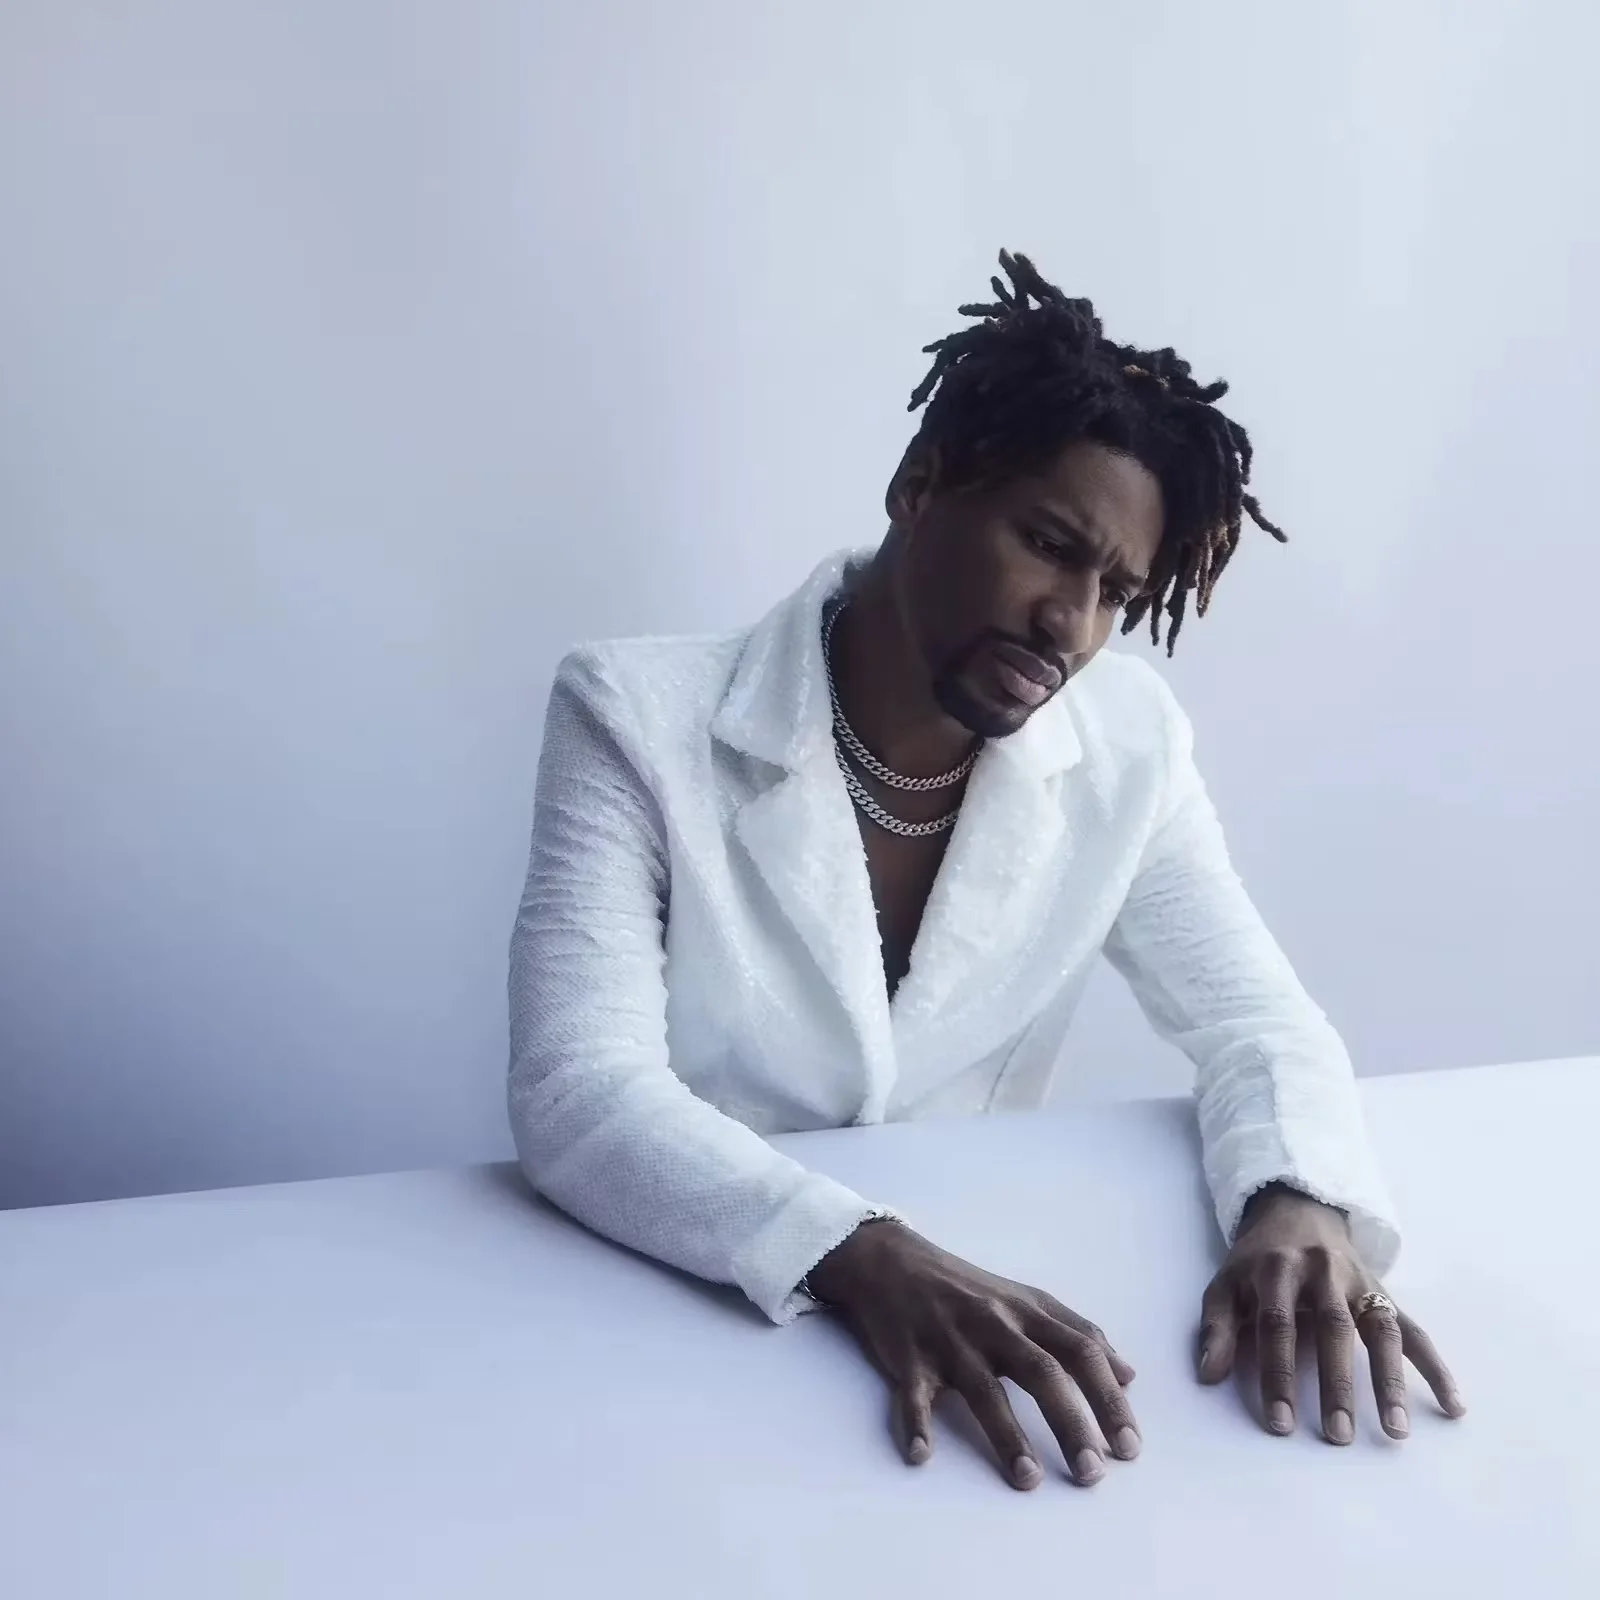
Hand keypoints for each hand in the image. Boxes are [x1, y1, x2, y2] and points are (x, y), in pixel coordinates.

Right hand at [805, 1219, 1139, 1487]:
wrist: (891, 1261)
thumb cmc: (967, 1288)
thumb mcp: (1027, 1299)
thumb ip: (1077, 1332)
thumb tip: (1128, 1374)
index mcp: (1027, 1312)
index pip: (1080, 1352)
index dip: (1107, 1398)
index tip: (1129, 1447)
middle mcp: (993, 1324)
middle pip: (1040, 1371)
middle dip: (1070, 1422)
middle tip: (1093, 1472)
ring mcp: (950, 1340)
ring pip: (983, 1388)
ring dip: (1006, 1434)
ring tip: (1028, 1479)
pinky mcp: (908, 1356)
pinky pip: (913, 1393)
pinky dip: (916, 1423)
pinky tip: (922, 1455)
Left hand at [1197, 1185, 1465, 1443]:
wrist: (1297, 1210)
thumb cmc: (1256, 1261)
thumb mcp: (1226, 1283)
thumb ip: (1217, 1327)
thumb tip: (1208, 1375)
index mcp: (1277, 1269)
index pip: (1277, 1325)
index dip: (1278, 1374)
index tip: (1280, 1423)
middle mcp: (1323, 1272)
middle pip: (1333, 1328)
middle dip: (1336, 1383)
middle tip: (1338, 1435)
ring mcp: (1359, 1281)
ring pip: (1380, 1328)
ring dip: (1391, 1380)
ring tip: (1396, 1430)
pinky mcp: (1386, 1292)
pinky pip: (1414, 1330)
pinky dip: (1436, 1367)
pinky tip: (1454, 1405)